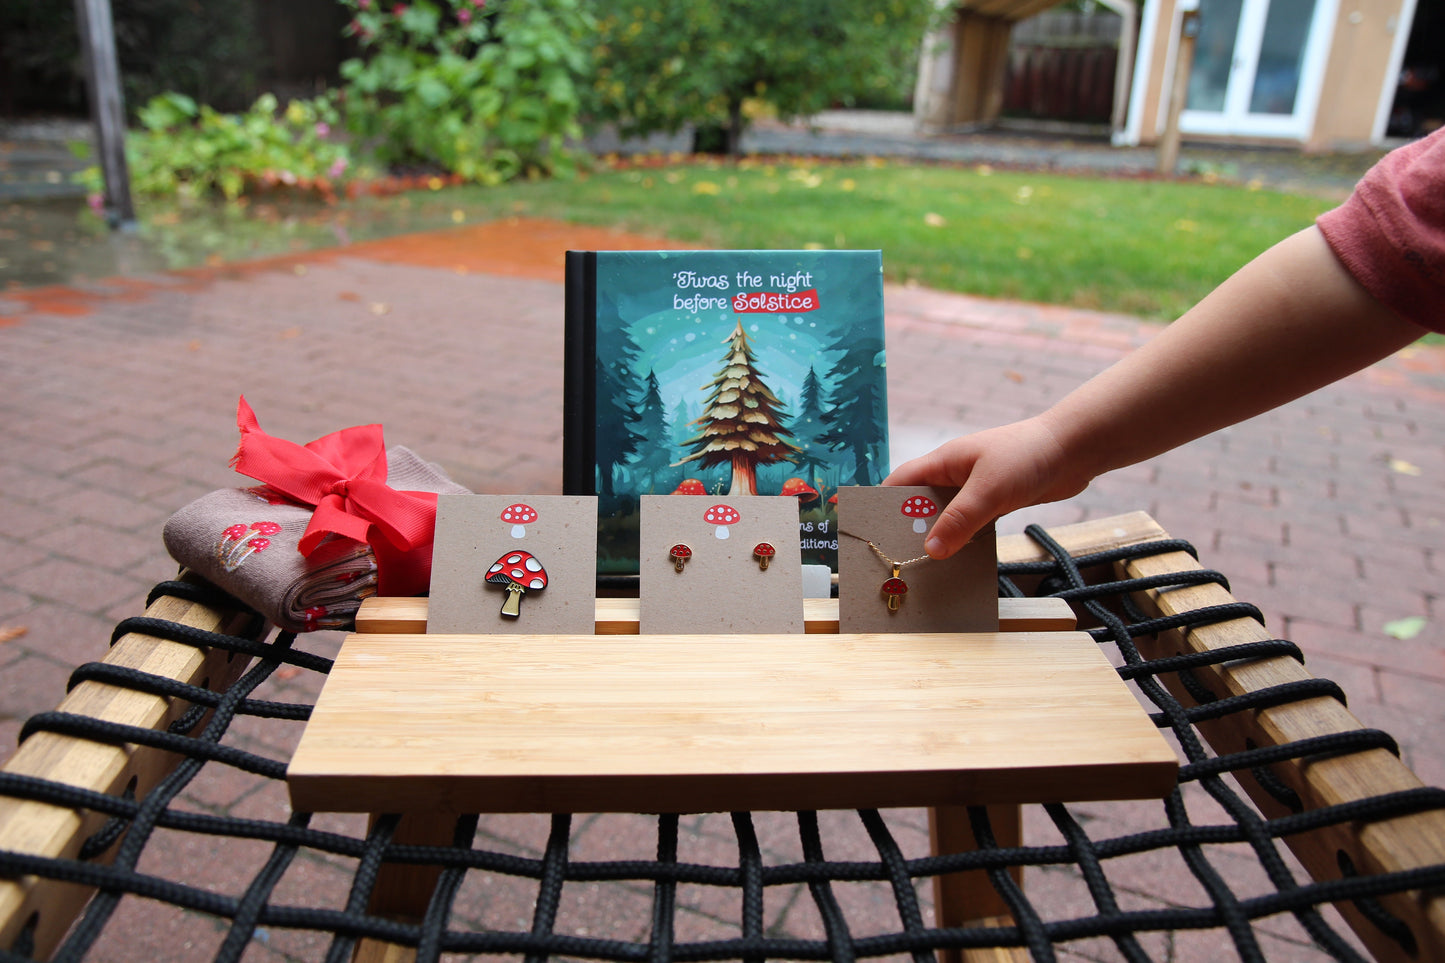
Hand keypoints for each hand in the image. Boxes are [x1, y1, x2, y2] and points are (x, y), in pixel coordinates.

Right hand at [883, 416, 1091, 558]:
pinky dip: (964, 539)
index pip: (901, 483)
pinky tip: (961, 559)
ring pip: (948, 517)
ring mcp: (976, 489)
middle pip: (921, 504)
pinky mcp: (996, 501)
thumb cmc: (1028, 456)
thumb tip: (931, 550)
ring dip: (940, 537)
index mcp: (944, 462)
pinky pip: (971, 524)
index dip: (881, 503)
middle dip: (909, 528)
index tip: (866, 526)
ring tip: (927, 566)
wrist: (1075, 448)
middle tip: (898, 557)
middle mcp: (955, 475)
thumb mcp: (989, 490)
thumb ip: (960, 520)